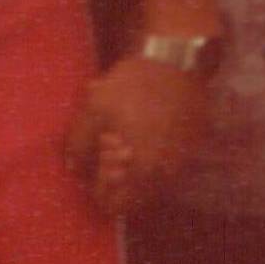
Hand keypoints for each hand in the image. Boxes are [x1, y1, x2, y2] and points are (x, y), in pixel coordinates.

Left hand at [67, 55, 205, 214]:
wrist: (178, 58)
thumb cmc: (134, 84)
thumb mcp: (95, 108)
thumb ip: (79, 144)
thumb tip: (73, 169)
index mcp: (139, 171)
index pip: (112, 204)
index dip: (96, 187)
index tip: (93, 163)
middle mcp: (163, 175)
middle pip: (133, 199)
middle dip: (116, 182)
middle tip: (107, 152)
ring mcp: (180, 161)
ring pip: (150, 184)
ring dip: (135, 171)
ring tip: (126, 138)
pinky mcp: (191, 145)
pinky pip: (165, 166)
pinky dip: (151, 158)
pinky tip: (144, 130)